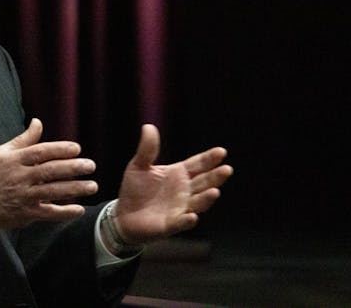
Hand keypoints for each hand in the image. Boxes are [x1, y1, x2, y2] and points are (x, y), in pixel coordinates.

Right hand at [0, 118, 97, 230]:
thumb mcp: (1, 153)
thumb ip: (23, 139)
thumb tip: (38, 122)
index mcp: (14, 160)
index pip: (40, 152)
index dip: (59, 150)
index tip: (76, 148)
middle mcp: (20, 177)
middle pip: (50, 171)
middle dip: (72, 168)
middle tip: (90, 165)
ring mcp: (24, 196)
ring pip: (53, 192)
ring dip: (75, 189)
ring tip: (92, 186)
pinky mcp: (26, 213)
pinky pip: (49, 213)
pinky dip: (64, 212)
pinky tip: (79, 209)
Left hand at [114, 124, 232, 244]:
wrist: (124, 214)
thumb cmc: (135, 188)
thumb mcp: (138, 165)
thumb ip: (147, 149)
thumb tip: (148, 126)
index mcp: (179, 174)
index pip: (198, 164)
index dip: (210, 159)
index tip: (221, 151)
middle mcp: (184, 191)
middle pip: (204, 182)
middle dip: (215, 177)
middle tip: (226, 169)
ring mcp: (180, 208)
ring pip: (197, 203)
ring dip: (206, 198)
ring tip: (214, 191)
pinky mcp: (170, 224)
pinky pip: (180, 223)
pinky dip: (186, 220)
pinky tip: (192, 216)